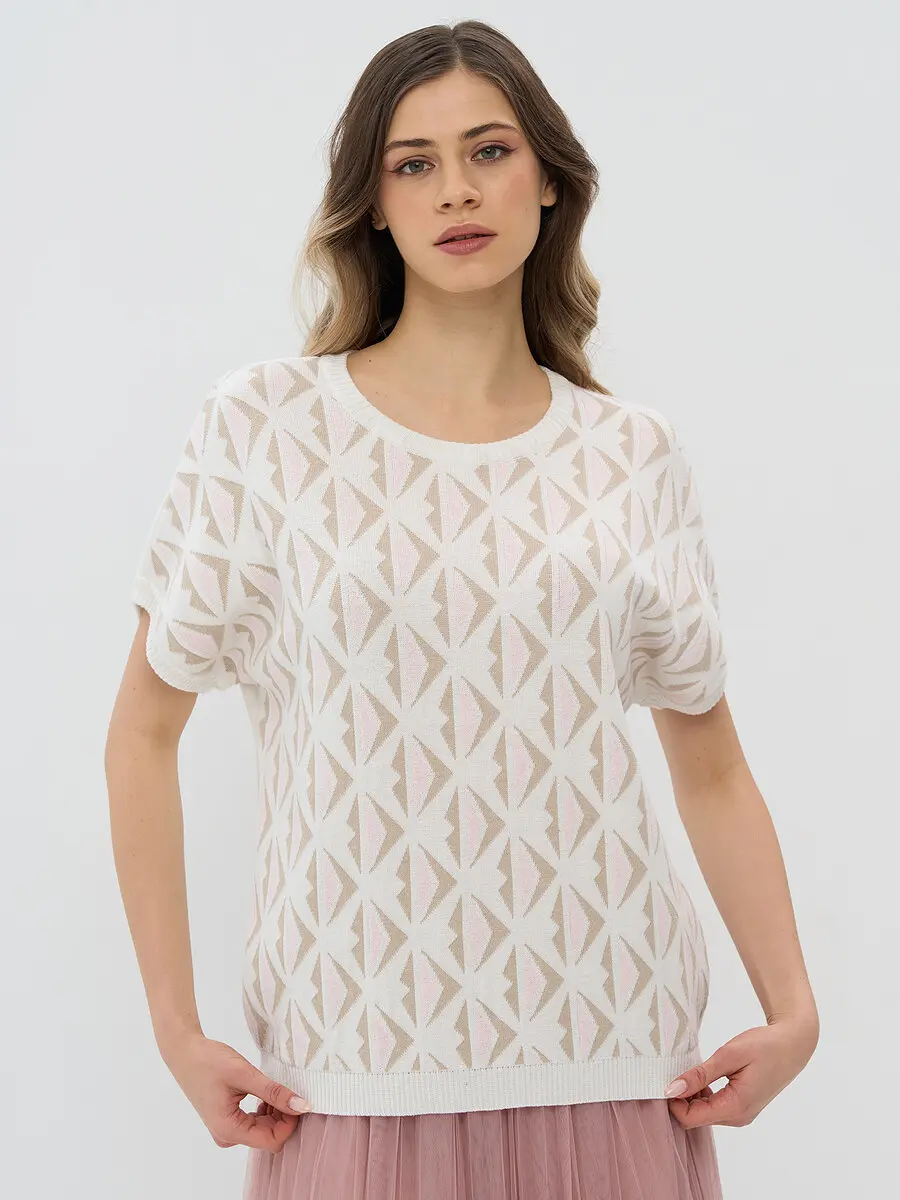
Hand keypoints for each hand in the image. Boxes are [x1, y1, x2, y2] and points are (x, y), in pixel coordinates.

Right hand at [160, 1031, 310, 1152]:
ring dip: (275, 1112)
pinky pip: (253, 1123)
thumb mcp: (245, 1074)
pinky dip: (265, 1110)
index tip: (298, 1099)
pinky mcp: (227, 1120)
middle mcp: (227, 1136)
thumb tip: (302, 1106)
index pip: (272, 1141)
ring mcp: (226, 1129)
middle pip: (268, 1137)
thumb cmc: (210, 1061)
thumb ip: (274, 1092)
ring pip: (263, 1130)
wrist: (184, 1052)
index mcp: (230, 1130)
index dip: (290, 1123)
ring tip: (275, 1088)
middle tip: (289, 1089)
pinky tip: (266, 1092)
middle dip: (284, 1116)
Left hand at [664, 1014, 818, 1127]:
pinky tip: (704, 1076)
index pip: (690, 1119)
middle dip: (681, 1098)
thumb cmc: (764, 1046)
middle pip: (695, 1118)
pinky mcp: (742, 1107)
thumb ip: (700, 1075)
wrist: (793, 1045)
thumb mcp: (729, 1055)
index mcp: (735, 1108)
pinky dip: (703, 1095)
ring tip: (692, 1070)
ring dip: (692, 1096)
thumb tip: (671, 1089)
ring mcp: (741, 1114)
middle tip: (677, 1070)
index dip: (673, 1101)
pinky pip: (714, 1108)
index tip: (666, 1076)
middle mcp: (737, 1118)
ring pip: (703, 1114)